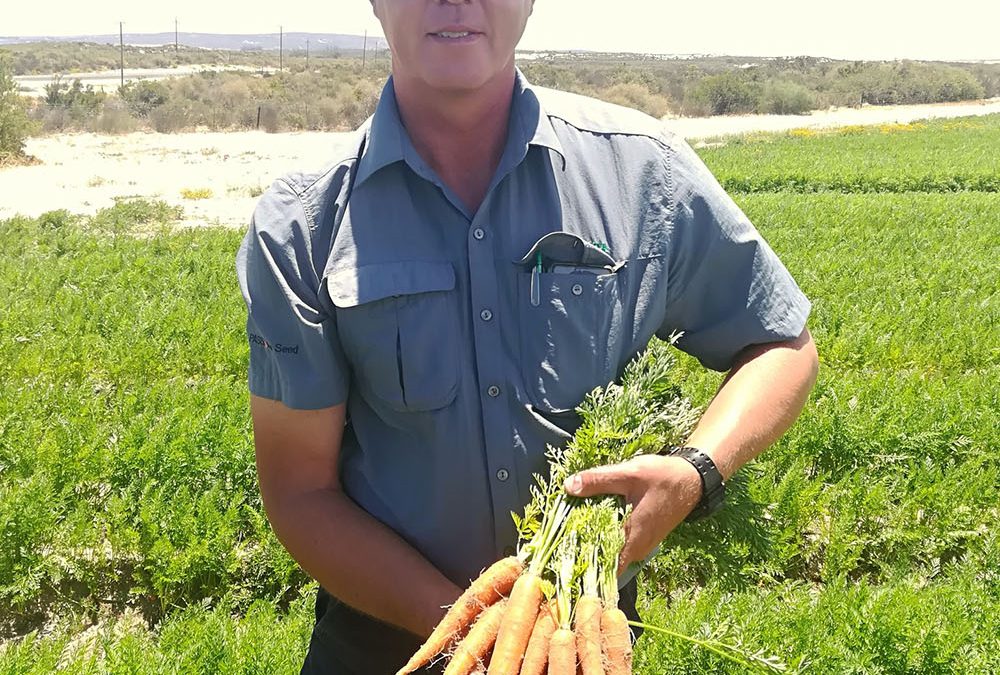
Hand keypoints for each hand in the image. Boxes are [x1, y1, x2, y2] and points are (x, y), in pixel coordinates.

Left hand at [563, 454, 702, 574]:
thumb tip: (568, 486)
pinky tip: (587, 518)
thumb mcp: (629, 474)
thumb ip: (598, 480)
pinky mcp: (642, 535)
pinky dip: (602, 531)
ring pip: (609, 549)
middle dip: (580, 548)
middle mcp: (636, 548)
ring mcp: (640, 543)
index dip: (580, 564)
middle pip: (602, 558)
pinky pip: (617, 540)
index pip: (602, 567)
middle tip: (555, 537)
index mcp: (632, 540)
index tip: (558, 556)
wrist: (693, 478)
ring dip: (590, 538)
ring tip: (565, 526)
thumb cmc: (664, 478)